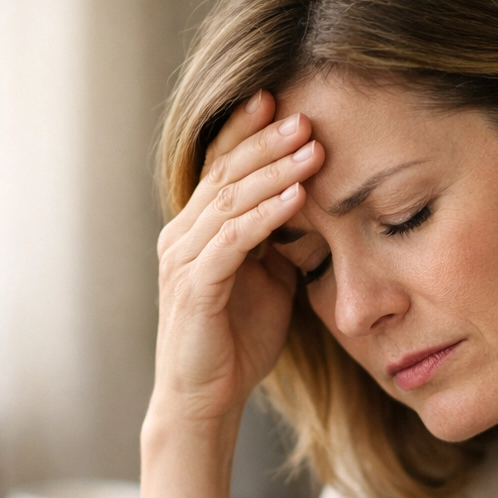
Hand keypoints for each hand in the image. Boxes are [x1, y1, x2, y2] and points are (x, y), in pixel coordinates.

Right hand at [150, 90, 324, 425]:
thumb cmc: (236, 342)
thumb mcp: (267, 282)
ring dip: (273, 171)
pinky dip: (266, 216)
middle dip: (266, 141)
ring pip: (229, 200)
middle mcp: (183, 235)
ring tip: (311, 146)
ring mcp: (184, 260)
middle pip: (224, 173)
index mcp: (197, 229)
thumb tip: (314, 210)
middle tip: (306, 114)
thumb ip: (279, 243)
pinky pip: (233, 241)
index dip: (247, 131)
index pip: (220, 166)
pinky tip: (298, 197)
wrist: (206, 399)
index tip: (283, 99)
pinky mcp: (196, 287)